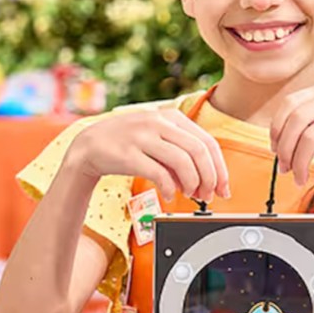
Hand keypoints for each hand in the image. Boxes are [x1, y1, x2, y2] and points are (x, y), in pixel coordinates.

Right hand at [68, 108, 229, 201]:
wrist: (90, 144)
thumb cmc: (129, 143)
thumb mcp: (159, 138)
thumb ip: (182, 154)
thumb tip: (206, 181)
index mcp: (172, 116)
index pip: (208, 142)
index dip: (220, 169)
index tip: (223, 188)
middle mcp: (159, 122)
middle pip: (199, 151)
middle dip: (209, 178)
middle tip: (208, 195)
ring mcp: (143, 137)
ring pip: (182, 162)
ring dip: (192, 184)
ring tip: (189, 195)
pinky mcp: (128, 154)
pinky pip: (159, 173)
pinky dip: (169, 188)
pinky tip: (168, 196)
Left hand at [270, 82, 313, 185]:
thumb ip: (309, 129)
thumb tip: (279, 148)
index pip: (289, 105)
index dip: (276, 130)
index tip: (275, 150)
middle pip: (296, 121)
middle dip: (285, 150)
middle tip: (286, 170)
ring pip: (310, 138)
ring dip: (301, 164)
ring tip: (302, 177)